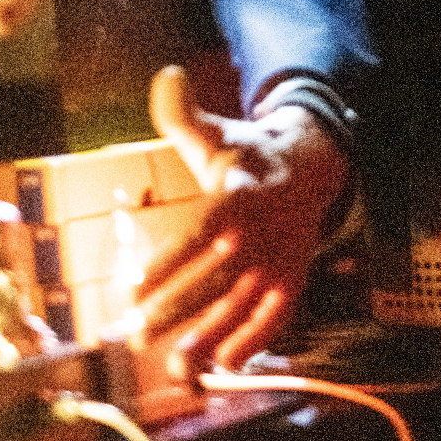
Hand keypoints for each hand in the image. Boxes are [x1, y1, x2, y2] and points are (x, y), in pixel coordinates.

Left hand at [134, 66, 351, 382]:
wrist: (308, 170)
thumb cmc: (244, 156)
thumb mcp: (214, 133)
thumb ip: (181, 113)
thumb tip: (167, 75)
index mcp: (237, 197)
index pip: (198, 236)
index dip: (167, 265)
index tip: (133, 290)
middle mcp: (259, 235)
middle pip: (215, 281)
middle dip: (176, 311)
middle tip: (137, 336)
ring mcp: (278, 262)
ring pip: (241, 307)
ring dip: (209, 338)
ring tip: (176, 366)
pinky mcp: (291, 281)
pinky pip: (275, 319)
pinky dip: (253, 343)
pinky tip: (223, 364)